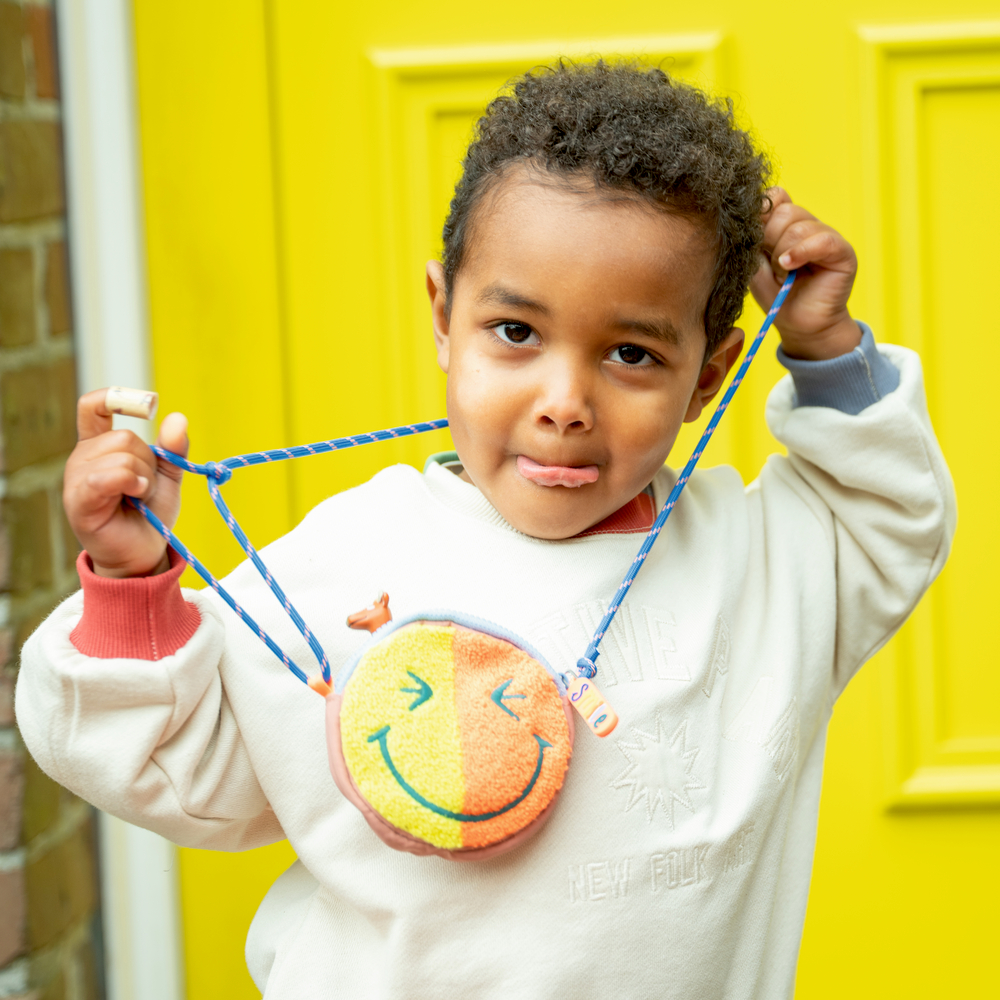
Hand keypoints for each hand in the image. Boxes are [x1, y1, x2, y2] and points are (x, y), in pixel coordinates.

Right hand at [64, 390, 188, 577]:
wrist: (144, 552)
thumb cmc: (150, 513)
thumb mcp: (168, 476)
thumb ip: (172, 448)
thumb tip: (178, 418)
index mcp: (99, 446)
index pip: (93, 407)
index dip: (117, 397)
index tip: (148, 405)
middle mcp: (83, 458)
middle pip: (124, 437)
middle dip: (148, 462)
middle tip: (145, 488)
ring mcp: (77, 479)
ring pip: (121, 455)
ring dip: (143, 478)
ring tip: (138, 498)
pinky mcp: (80, 501)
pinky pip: (106, 476)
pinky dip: (130, 482)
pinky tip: (135, 495)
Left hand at [750, 187, 859, 359]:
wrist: (798, 325)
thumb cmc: (776, 296)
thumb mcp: (754, 265)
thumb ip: (752, 239)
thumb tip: (753, 213)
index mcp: (786, 225)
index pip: (776, 196)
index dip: (761, 213)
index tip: (754, 239)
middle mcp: (808, 225)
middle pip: (784, 211)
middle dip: (770, 240)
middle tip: (772, 266)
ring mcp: (826, 236)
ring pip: (799, 226)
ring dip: (783, 254)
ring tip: (783, 275)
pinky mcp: (842, 251)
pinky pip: (822, 240)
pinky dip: (801, 252)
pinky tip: (789, 267)